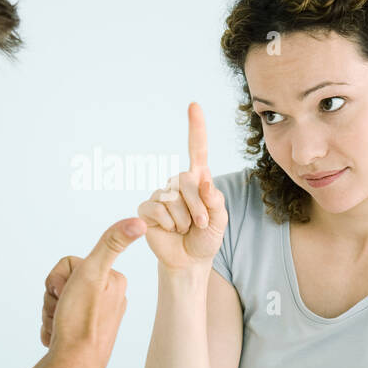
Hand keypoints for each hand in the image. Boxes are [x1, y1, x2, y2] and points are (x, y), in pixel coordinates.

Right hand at [40, 217, 145, 367]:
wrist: (74, 365)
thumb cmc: (81, 320)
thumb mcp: (93, 273)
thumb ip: (112, 243)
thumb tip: (141, 221)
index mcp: (114, 280)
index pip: (71, 263)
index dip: (59, 277)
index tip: (66, 293)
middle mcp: (110, 298)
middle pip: (65, 282)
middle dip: (54, 297)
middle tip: (62, 311)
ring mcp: (98, 317)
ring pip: (59, 301)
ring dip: (52, 312)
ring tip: (60, 326)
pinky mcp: (86, 334)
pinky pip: (60, 320)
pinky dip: (53, 327)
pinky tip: (59, 336)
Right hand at [138, 102, 226, 270]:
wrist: (190, 260)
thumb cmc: (206, 237)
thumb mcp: (220, 219)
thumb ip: (215, 199)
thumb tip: (202, 179)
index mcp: (197, 180)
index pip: (197, 150)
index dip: (196, 128)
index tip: (194, 106)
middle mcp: (177, 183)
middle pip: (187, 181)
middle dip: (199, 207)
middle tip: (202, 224)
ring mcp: (161, 194)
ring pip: (173, 198)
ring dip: (185, 219)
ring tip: (186, 229)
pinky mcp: (147, 208)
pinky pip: (158, 209)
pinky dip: (169, 223)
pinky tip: (171, 230)